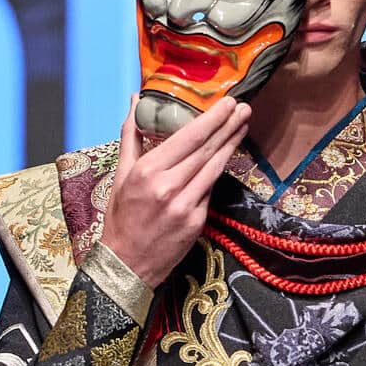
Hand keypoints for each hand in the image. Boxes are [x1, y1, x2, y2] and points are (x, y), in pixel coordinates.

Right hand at [99, 93, 250, 290]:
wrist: (126, 265)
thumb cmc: (122, 218)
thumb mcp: (120, 174)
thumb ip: (132, 135)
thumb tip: (136, 101)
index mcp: (148, 171)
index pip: (188, 138)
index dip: (212, 119)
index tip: (227, 103)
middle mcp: (168, 186)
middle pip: (206, 150)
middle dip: (227, 126)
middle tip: (244, 107)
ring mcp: (185, 206)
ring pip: (214, 168)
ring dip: (231, 145)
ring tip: (243, 125)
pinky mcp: (196, 222)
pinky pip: (210, 191)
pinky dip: (219, 171)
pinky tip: (228, 156)